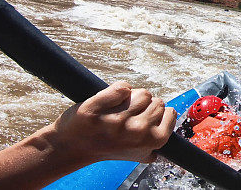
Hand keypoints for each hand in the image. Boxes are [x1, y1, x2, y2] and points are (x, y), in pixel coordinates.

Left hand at [45, 81, 176, 163]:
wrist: (72, 147)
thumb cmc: (103, 147)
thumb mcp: (132, 155)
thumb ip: (148, 151)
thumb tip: (157, 152)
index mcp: (151, 141)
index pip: (169, 112)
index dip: (156, 114)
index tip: (141, 120)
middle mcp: (136, 131)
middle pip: (155, 100)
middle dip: (143, 105)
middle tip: (126, 116)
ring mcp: (116, 120)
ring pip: (139, 92)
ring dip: (130, 96)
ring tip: (116, 110)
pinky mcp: (97, 107)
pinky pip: (121, 86)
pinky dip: (116, 88)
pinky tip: (108, 100)